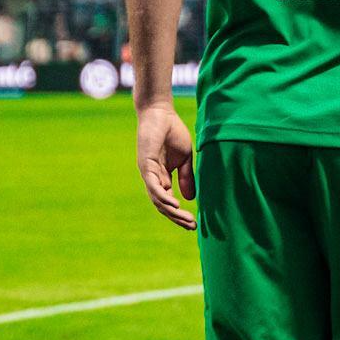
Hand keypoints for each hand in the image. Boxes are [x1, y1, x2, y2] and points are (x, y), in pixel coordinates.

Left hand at [136, 102, 196, 229]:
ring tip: (186, 219)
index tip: (194, 223)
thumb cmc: (172, 132)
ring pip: (157, 199)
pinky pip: (154, 186)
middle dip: (177, 218)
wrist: (161, 113)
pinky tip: (175, 205)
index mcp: (162, 177)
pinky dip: (164, 197)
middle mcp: (153, 178)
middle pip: (162, 205)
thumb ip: (186, 177)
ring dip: (172, 211)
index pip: (168, 201)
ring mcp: (148, 172)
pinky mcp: (146, 165)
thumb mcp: (185, 158)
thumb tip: (190, 199)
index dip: (180, 214)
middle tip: (192, 227)